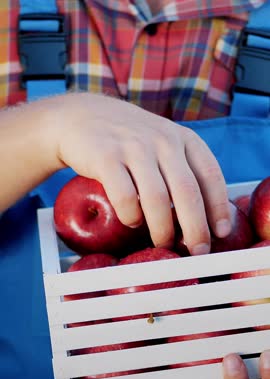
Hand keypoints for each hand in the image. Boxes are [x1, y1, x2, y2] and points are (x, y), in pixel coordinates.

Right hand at [48, 92, 230, 253]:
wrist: (80, 116)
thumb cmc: (128, 140)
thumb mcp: (161, 143)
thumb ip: (180, 170)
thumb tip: (200, 218)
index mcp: (182, 138)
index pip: (210, 175)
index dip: (218, 207)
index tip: (221, 232)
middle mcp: (162, 140)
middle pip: (187, 192)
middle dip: (195, 228)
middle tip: (197, 251)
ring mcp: (133, 147)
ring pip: (157, 198)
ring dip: (162, 229)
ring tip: (163, 243)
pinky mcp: (105, 156)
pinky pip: (124, 196)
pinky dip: (131, 216)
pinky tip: (132, 221)